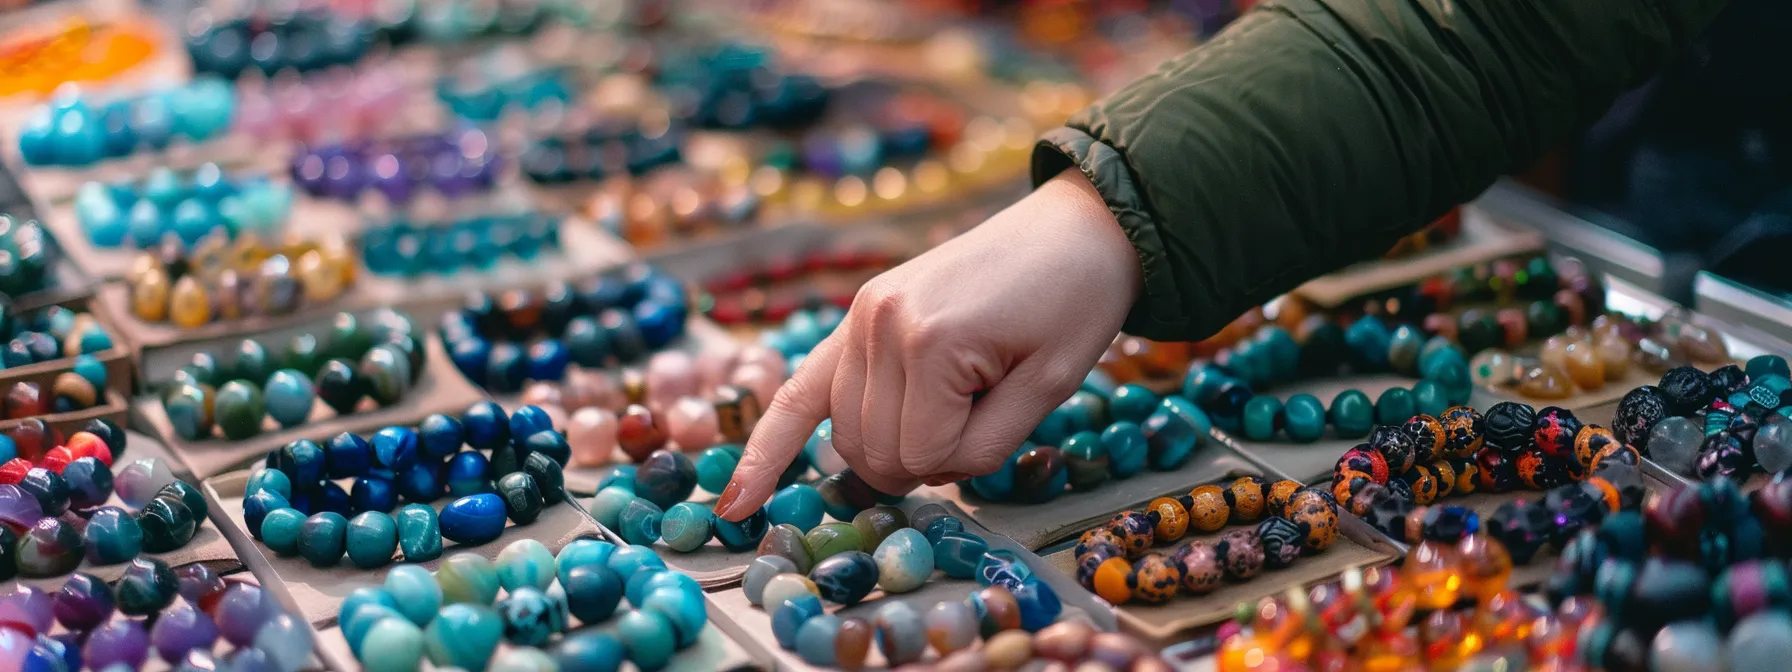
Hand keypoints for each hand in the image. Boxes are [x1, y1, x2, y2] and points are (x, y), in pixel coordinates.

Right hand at [715, 169, 1142, 519]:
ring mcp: (860, 315)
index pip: (924, 457)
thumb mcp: (1048, 387)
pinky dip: (767, 448)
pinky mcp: (856, 314)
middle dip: (923, 460)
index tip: (1007, 412)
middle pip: (876, 452)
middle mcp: (879, 324)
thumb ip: (982, 446)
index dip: (968, 458)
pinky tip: (735, 501)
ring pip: (847, 436)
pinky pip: (798, 392)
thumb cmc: (1075, 306)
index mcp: (932, 340)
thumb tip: (923, 472)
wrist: (1075, 228)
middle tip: (979, 418)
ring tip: (945, 407)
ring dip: (890, 447)